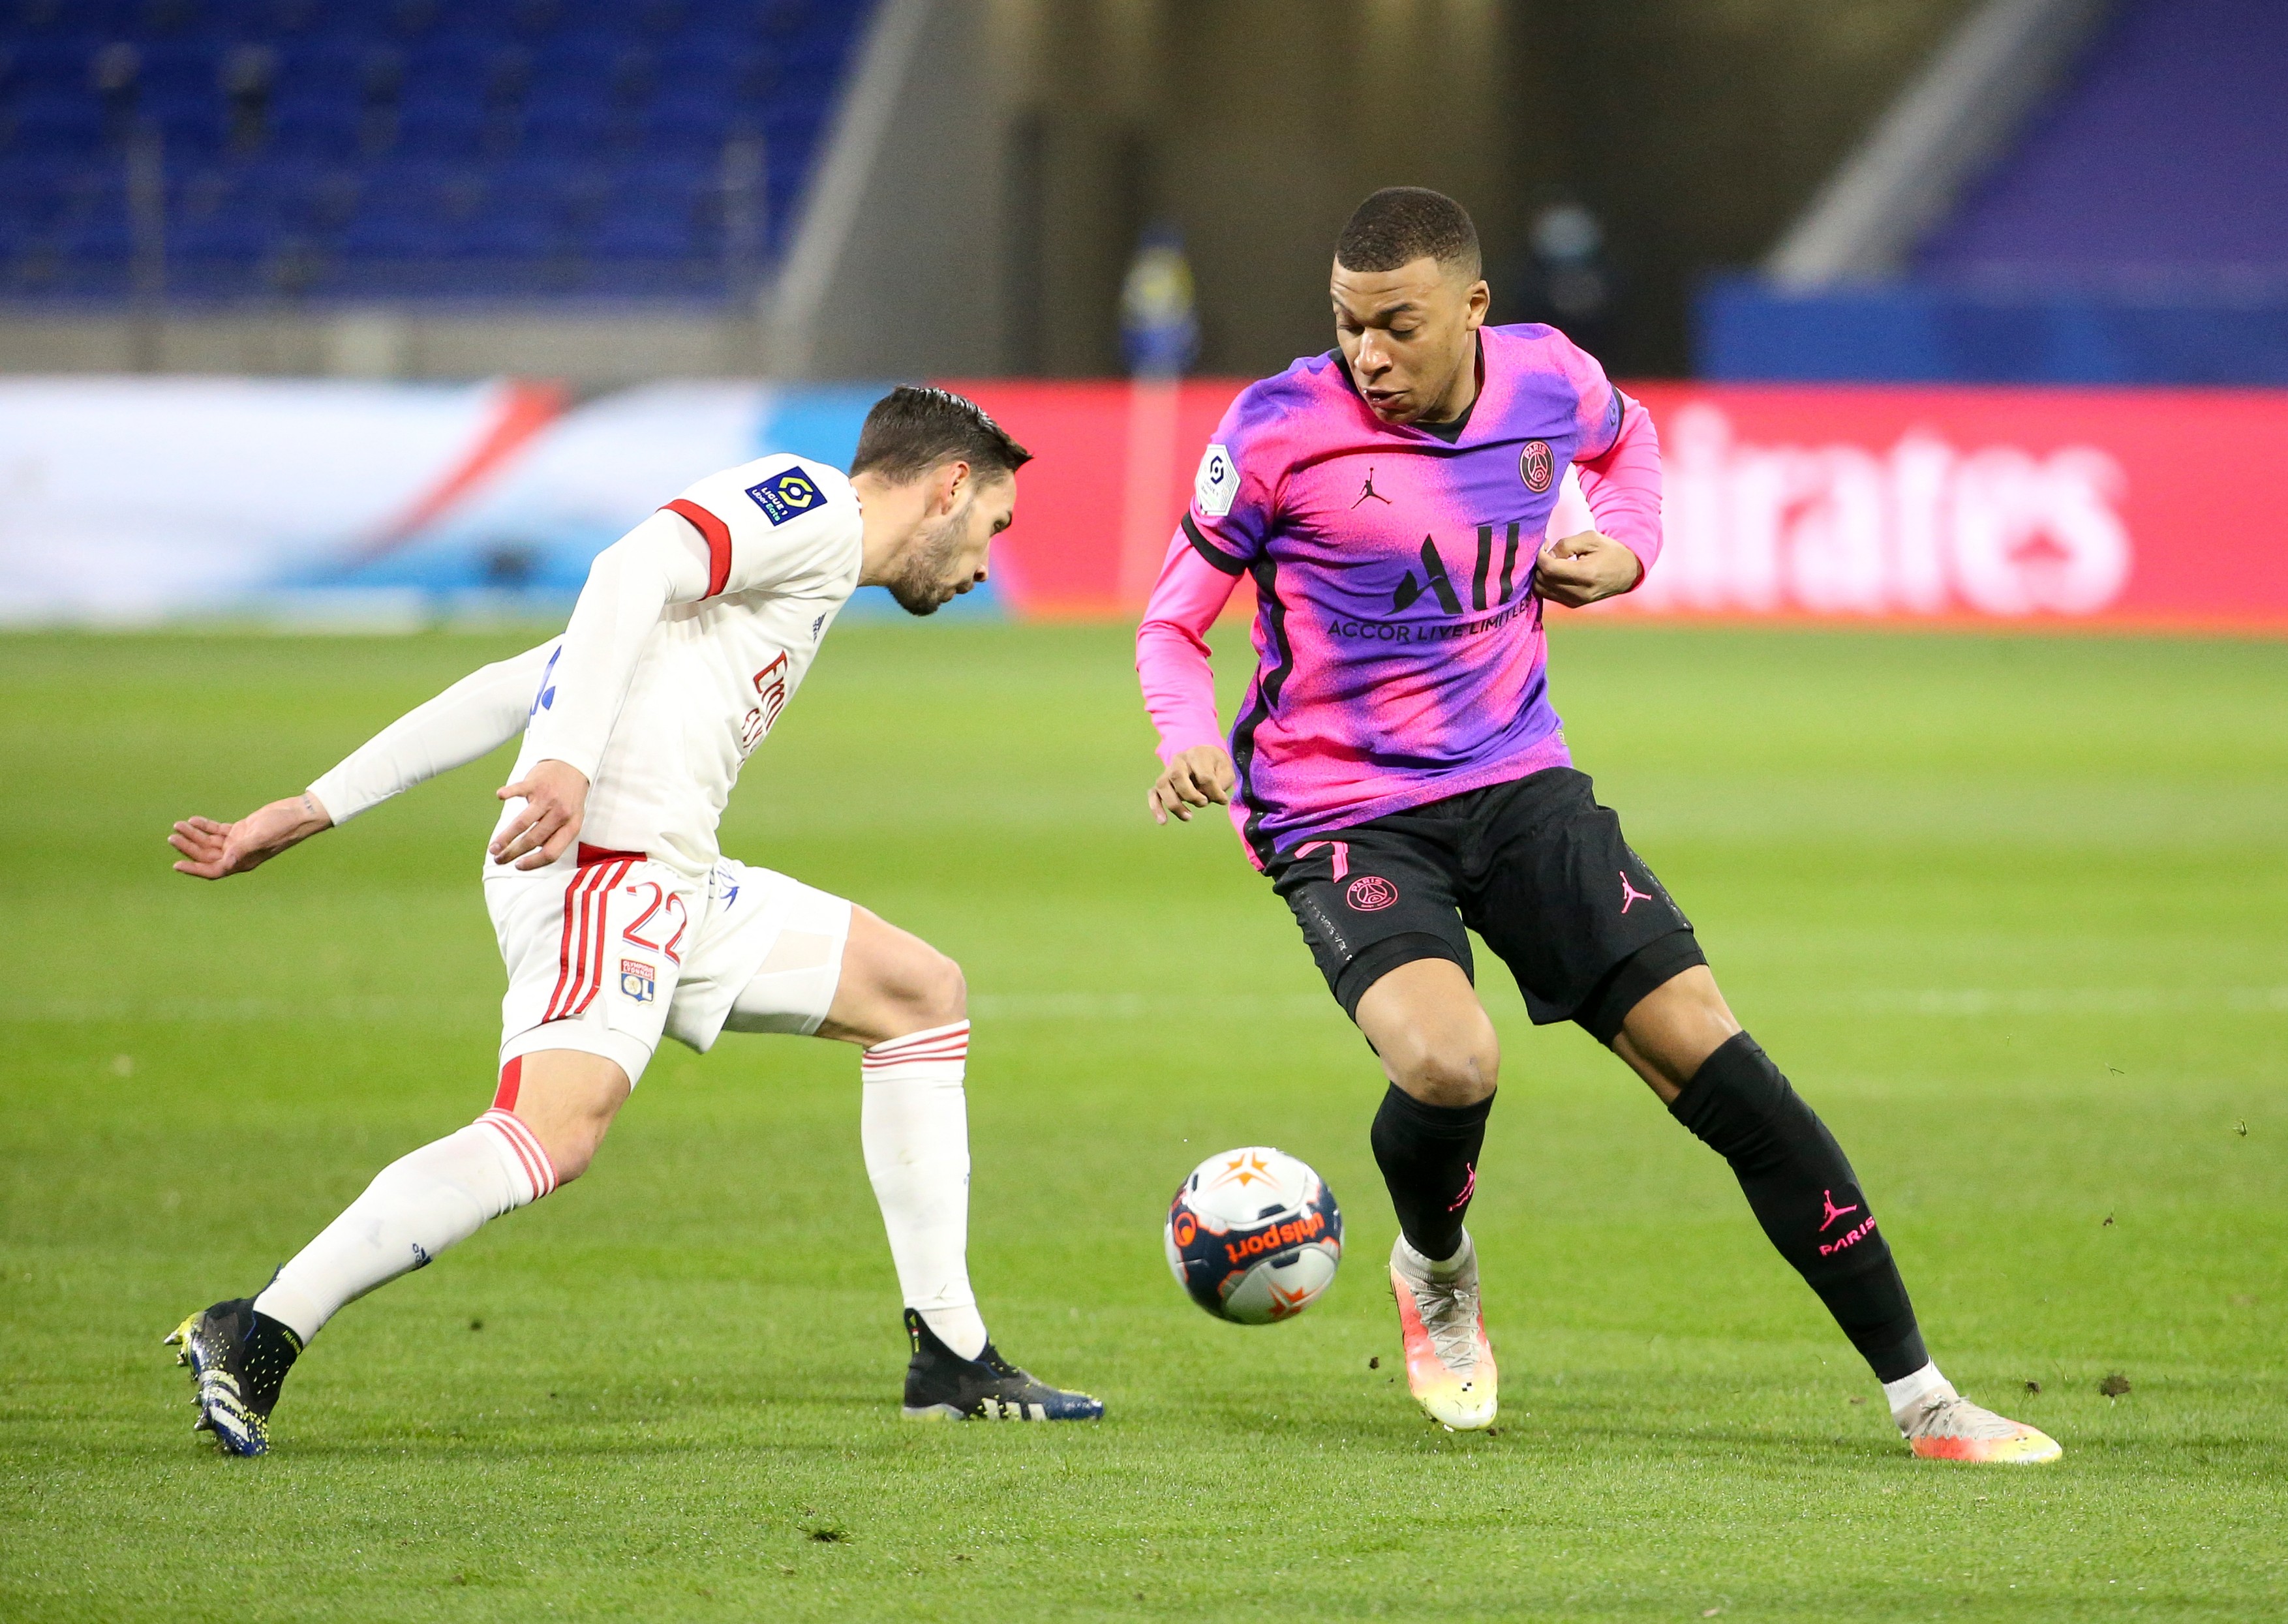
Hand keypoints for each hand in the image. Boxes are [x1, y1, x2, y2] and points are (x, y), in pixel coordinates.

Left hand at [169, 793, 332, 879]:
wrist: (298, 814)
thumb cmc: (282, 828)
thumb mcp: (260, 838)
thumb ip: (242, 850)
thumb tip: (226, 864)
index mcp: (242, 862)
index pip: (213, 870)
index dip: (194, 868)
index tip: (176, 864)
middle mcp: (238, 855)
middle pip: (207, 855)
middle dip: (189, 846)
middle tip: (173, 836)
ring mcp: (239, 842)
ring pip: (210, 842)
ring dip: (194, 834)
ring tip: (179, 825)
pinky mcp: (241, 830)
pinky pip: (218, 831)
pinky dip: (205, 826)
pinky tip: (194, 820)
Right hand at [491, 759, 588, 869]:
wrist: (574, 765)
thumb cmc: (570, 796)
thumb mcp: (573, 818)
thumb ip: (556, 835)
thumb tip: (532, 853)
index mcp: (571, 826)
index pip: (551, 852)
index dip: (533, 863)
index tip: (518, 866)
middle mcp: (560, 813)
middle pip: (533, 840)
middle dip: (512, 853)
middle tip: (498, 859)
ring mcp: (548, 797)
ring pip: (522, 823)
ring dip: (505, 837)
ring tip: (493, 847)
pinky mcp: (536, 783)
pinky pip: (518, 790)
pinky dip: (507, 793)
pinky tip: (500, 796)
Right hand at [1149, 745, 1235, 824]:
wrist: (1205, 756)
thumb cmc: (1216, 766)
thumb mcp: (1226, 770)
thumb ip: (1221, 783)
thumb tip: (1208, 797)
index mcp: (1197, 755)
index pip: (1204, 776)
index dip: (1215, 792)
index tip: (1223, 800)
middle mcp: (1179, 761)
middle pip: (1177, 775)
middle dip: (1191, 795)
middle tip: (1204, 803)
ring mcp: (1167, 771)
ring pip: (1162, 785)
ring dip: (1175, 804)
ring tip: (1188, 817)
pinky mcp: (1162, 783)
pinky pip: (1153, 794)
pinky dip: (1156, 808)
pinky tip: (1163, 821)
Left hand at [1534, 530, 1642, 607]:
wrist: (1628, 571)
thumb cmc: (1609, 551)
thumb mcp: (1590, 538)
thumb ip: (1565, 545)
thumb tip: (1546, 554)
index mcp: (1586, 575)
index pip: (1549, 568)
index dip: (1540, 555)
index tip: (1545, 544)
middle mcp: (1579, 593)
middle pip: (1543, 580)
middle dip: (1539, 563)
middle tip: (1547, 550)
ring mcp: (1575, 601)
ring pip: (1541, 589)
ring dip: (1540, 573)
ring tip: (1551, 560)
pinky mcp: (1573, 604)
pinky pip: (1548, 594)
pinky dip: (1545, 582)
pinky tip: (1555, 570)